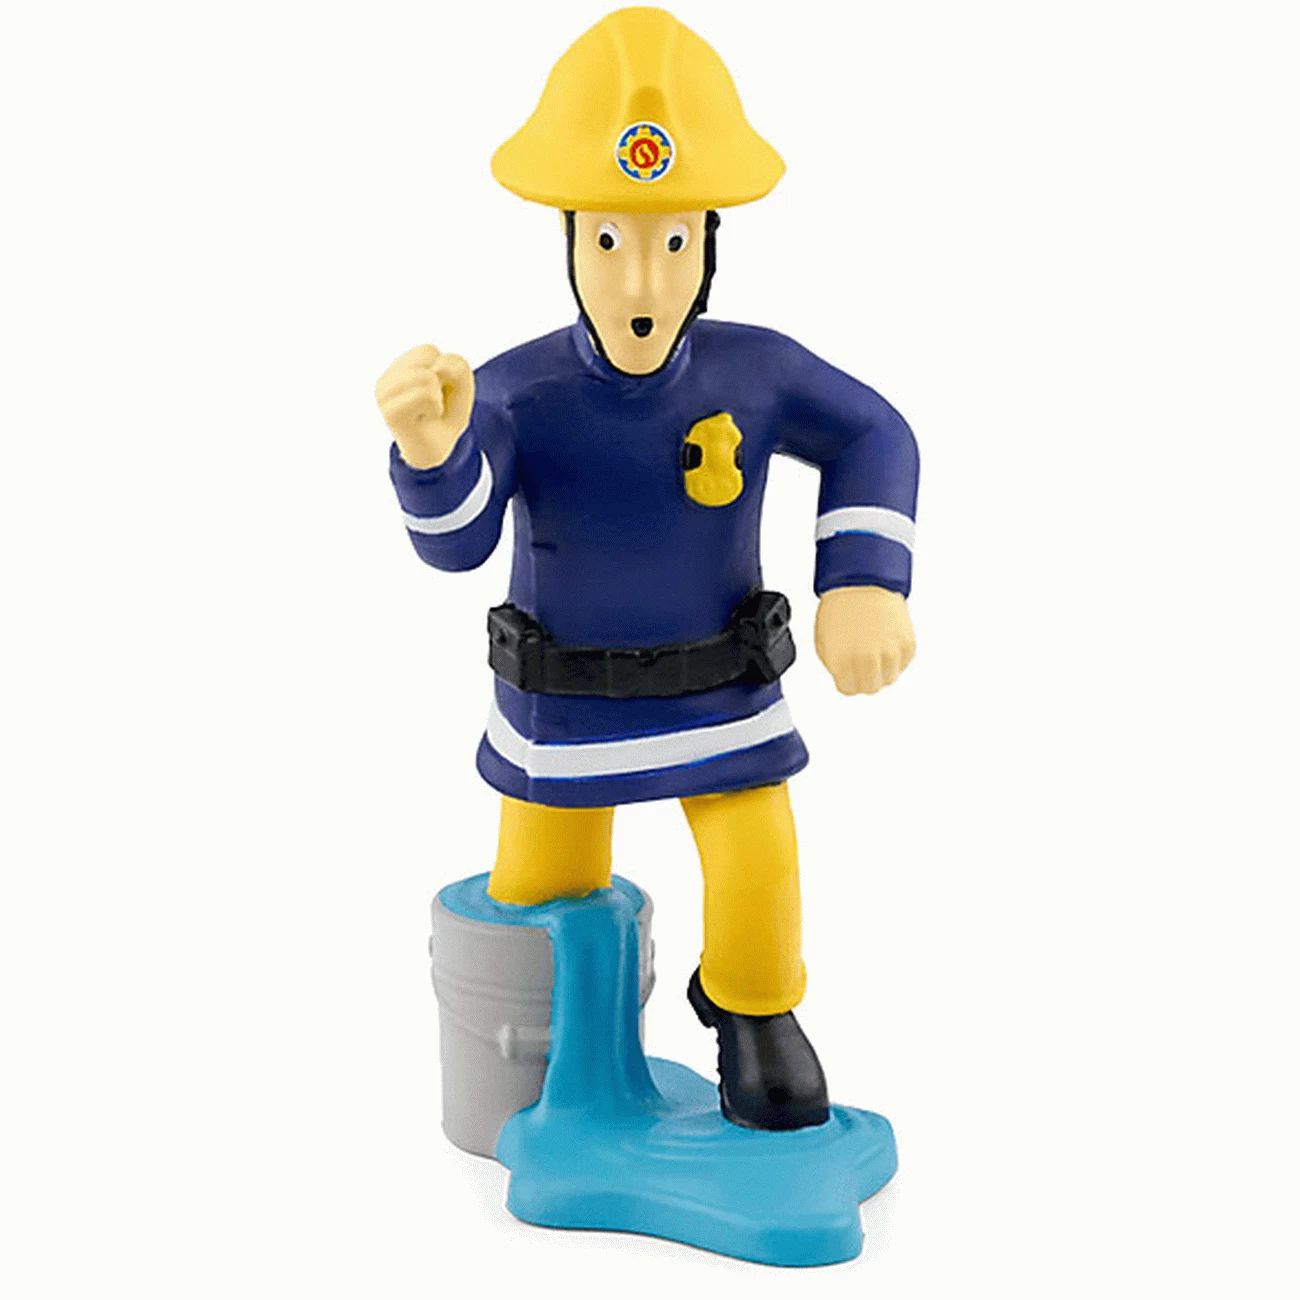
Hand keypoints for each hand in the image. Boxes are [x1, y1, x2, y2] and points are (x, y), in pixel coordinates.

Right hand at [375, 345, 473, 468]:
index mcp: (398, 369)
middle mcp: (387, 379)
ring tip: (429, 411)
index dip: (443, 373)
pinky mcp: (390, 411)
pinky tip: (425, 417)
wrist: (437, 452)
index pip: (429, 350)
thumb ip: (458, 365)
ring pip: (427, 376)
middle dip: (442, 382)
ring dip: (438, 397)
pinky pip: (425, 394)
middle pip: (427, 355)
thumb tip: (437, 370)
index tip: (436, 394)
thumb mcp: (461, 384)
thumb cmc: (446, 416)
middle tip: (433, 404)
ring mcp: (384, 394)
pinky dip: (435, 406)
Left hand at [814, 586, 915, 694]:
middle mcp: (868, 661)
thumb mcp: (824, 640)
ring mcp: (890, 653)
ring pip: (889, 679)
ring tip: (874, 650)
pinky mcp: (907, 645)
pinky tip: (885, 640)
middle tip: (861, 664)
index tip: (848, 671)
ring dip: (881, 669)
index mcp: (843, 662)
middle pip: (870, 688)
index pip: (849, 689)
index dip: (847, 680)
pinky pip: (902, 663)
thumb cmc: (840, 608)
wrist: (863, 582)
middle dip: (864, 679)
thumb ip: (835, 666)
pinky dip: (895, 656)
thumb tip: (847, 679)